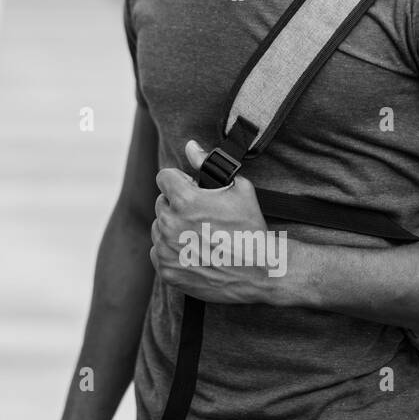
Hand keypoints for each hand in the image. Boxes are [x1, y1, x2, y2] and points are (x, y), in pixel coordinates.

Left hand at [150, 139, 285, 303]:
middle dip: (177, 206)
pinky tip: (194, 253)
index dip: (179, 181)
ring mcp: (167, 249)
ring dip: (173, 229)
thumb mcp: (239, 189)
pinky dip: (172, 252)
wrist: (260, 273)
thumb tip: (190, 146)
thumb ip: (208, 165)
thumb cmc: (251, 228)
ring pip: (159, 229)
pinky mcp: (167, 271)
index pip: (164, 178)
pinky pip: (158, 252)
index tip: (190, 189)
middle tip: (201, 217)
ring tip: (200, 237)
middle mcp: (170, 224)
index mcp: (184, 201)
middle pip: (162, 204)